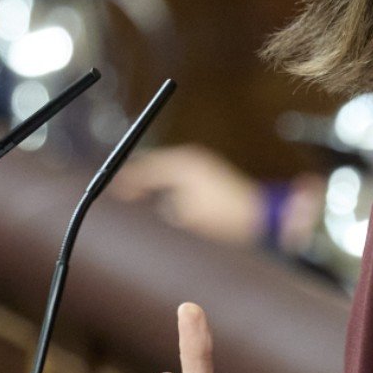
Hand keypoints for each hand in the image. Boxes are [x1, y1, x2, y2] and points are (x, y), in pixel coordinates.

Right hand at [113, 145, 263, 245]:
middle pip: (154, 163)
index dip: (128, 180)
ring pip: (167, 169)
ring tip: (140, 195)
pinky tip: (166, 197)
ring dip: (154, 181)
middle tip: (124, 193)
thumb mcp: (184, 213)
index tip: (116, 191)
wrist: (256, 214)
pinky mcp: (209, 171)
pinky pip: (179, 174)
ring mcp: (201, 163)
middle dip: (139, 178)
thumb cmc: (222, 214)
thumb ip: (162, 202)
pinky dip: (168, 183)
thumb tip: (149, 199)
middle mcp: (190, 158)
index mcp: (181, 164)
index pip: (145, 168)